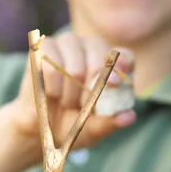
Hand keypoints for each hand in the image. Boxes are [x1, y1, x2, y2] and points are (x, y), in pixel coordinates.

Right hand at [9, 31, 135, 157]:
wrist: (41, 126)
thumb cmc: (74, 124)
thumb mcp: (94, 129)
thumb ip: (110, 122)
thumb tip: (129, 117)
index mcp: (114, 63)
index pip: (125, 57)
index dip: (121, 68)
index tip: (114, 84)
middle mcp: (94, 47)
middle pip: (99, 64)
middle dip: (90, 93)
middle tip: (82, 106)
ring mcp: (70, 43)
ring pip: (75, 70)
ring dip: (70, 96)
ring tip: (67, 102)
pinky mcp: (47, 46)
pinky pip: (52, 69)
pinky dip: (53, 89)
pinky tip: (53, 94)